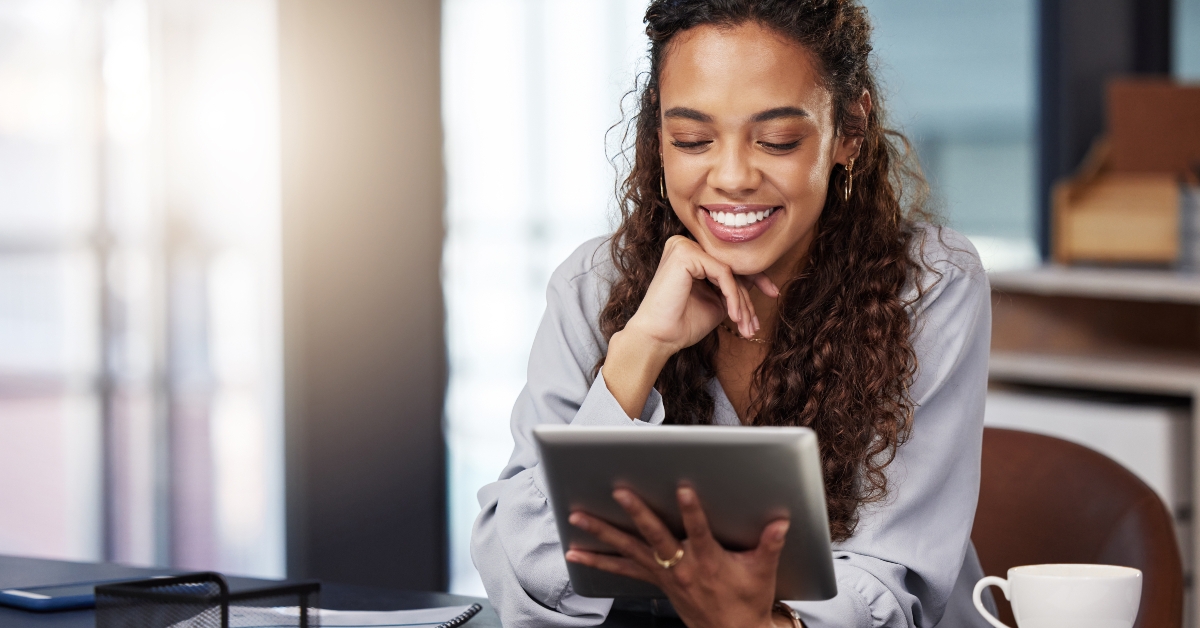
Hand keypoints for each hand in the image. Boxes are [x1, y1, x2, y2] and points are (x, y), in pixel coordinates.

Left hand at [564, 486, 789, 627]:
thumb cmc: (746, 601)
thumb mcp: (762, 572)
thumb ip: (770, 544)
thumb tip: (781, 522)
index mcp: (709, 560)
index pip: (699, 531)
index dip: (691, 510)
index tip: (683, 489)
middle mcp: (681, 566)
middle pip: (655, 535)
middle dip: (637, 512)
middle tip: (620, 492)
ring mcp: (664, 574)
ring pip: (628, 549)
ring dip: (602, 533)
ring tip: (578, 516)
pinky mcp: (655, 580)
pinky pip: (621, 569)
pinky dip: (598, 560)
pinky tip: (576, 553)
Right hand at [603, 236, 778, 417]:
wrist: (659, 337)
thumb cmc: (682, 323)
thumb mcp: (716, 301)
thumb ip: (732, 287)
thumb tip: (760, 278)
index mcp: (689, 253)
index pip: (728, 263)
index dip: (755, 278)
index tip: (773, 293)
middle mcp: (685, 244)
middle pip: (731, 267)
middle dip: (748, 298)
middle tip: (756, 323)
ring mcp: (683, 246)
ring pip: (729, 272)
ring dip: (742, 302)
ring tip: (745, 326)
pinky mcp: (685, 253)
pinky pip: (723, 273)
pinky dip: (732, 296)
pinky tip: (734, 316)